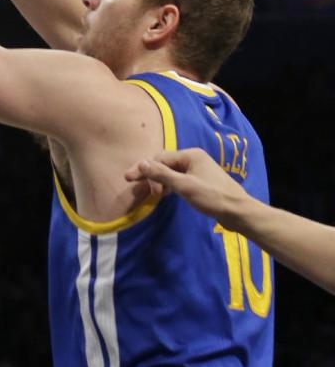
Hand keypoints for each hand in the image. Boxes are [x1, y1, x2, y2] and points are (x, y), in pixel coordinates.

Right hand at [124, 148, 245, 224]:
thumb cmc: (212, 197)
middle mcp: (193, 158)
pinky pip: (179, 179)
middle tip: (138, 187)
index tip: (129, 180)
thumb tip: (141, 163)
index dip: (144, 169)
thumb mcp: (184, 186)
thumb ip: (161, 174)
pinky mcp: (201, 182)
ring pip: (171, 172)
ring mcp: (198, 170)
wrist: (238, 212)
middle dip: (151, 175)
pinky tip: (165, 194)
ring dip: (159, 181)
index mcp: (190, 155)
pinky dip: (169, 185)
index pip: (159, 158)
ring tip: (152, 194)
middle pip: (164, 163)